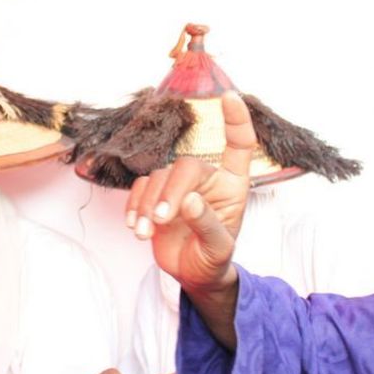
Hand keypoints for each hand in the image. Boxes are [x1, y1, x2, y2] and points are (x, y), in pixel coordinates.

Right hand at [125, 91, 252, 295]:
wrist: (193, 275)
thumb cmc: (213, 259)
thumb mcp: (219, 249)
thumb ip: (208, 224)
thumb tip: (189, 201)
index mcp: (232, 186)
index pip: (239, 146)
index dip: (236, 121)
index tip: (230, 97)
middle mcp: (207, 180)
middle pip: (185, 166)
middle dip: (170, 192)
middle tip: (162, 220)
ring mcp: (179, 187)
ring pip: (158, 178)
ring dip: (148, 206)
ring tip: (145, 233)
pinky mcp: (155, 196)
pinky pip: (140, 189)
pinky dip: (134, 206)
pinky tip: (136, 227)